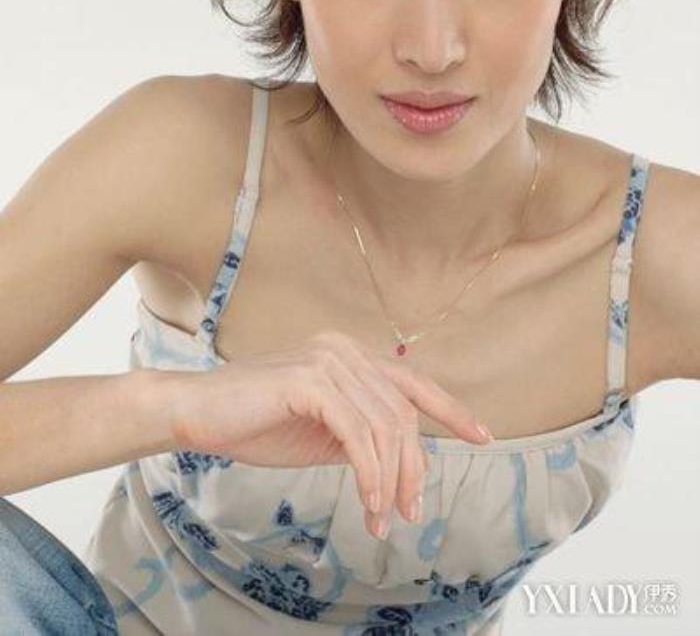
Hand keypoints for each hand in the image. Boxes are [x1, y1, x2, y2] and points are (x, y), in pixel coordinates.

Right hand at [170, 330, 491, 539]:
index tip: (482, 437)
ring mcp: (327, 361)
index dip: (451, 409)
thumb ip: (360, 434)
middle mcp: (344, 350)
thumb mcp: (322, 432)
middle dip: (414, 468)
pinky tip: (370, 504)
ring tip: (383, 518)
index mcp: (349, 355)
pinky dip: (371, 476)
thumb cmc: (255, 423)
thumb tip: (401, 461)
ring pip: (386, 426)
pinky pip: (359, 435)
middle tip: (411, 513)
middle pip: (403, 412)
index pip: (412, 382)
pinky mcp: (310, 382)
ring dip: (391, 481)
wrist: (197, 414)